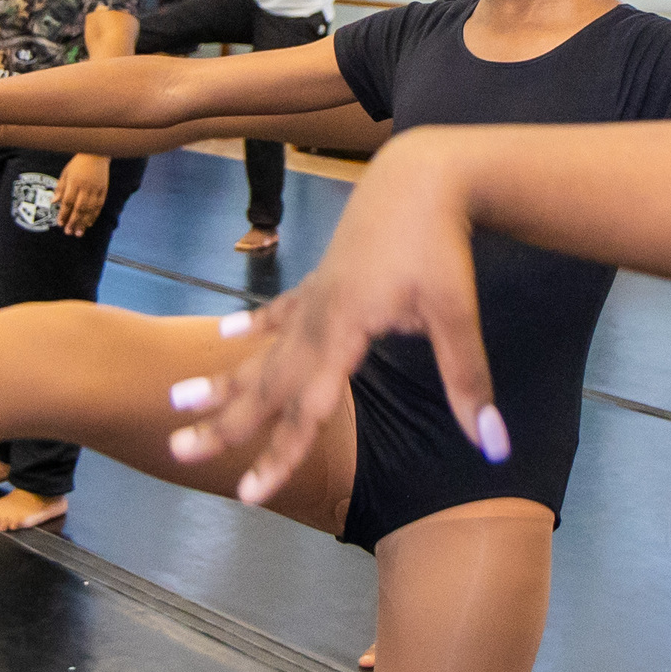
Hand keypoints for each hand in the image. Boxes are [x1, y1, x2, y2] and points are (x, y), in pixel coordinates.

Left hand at [54, 153, 110, 235]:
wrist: (96, 154)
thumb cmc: (78, 164)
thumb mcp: (65, 173)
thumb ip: (60, 188)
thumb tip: (53, 202)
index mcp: (74, 182)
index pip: (68, 202)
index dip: (63, 214)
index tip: (60, 223)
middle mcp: (85, 187)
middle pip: (79, 208)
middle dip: (73, 222)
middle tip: (69, 232)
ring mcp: (95, 189)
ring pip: (89, 209)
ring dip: (83, 222)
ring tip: (78, 233)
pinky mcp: (103, 190)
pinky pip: (99, 206)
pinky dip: (94, 216)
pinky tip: (89, 224)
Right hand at [173, 128, 498, 504]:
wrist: (420, 176)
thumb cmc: (440, 245)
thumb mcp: (458, 313)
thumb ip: (469, 381)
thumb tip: (493, 447)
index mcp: (344, 330)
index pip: (307, 409)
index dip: (279, 455)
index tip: (249, 495)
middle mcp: (317, 318)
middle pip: (267, 384)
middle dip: (225, 423)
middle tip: (177, 451)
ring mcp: (314, 297)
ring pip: (262, 351)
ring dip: (222, 379)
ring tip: (177, 399)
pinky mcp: (321, 280)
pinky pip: (279, 311)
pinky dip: (253, 325)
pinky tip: (224, 334)